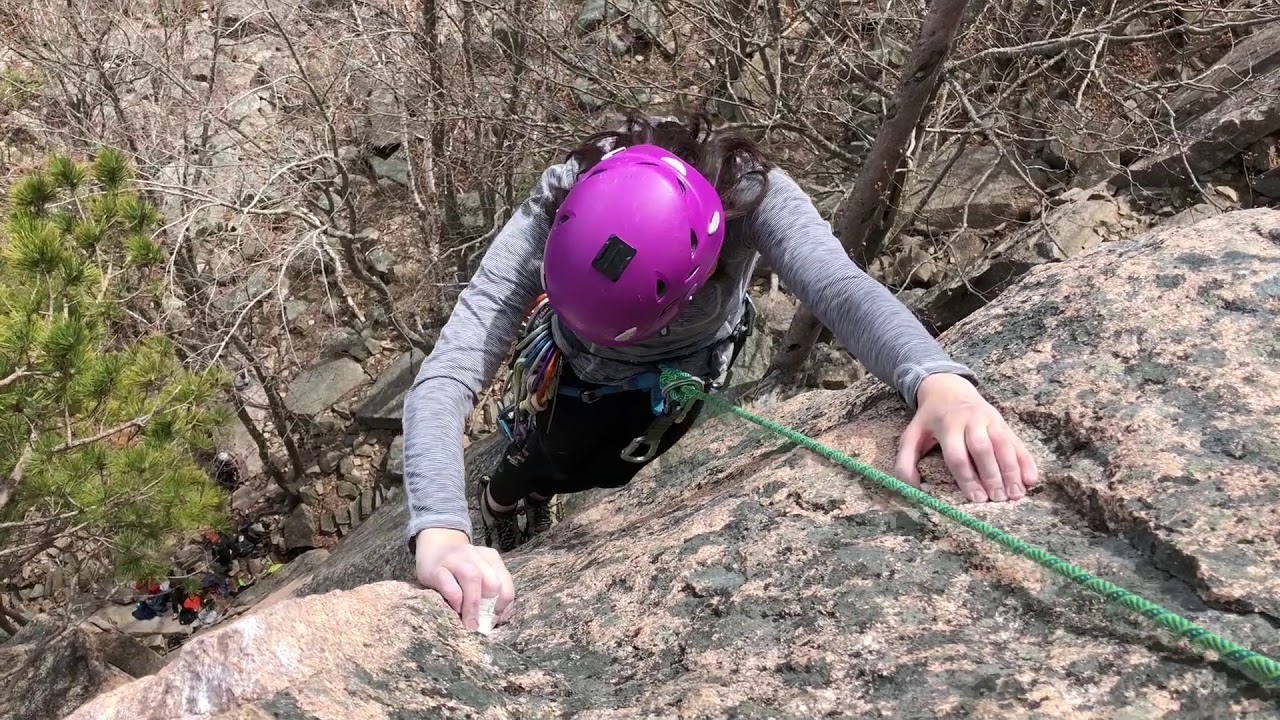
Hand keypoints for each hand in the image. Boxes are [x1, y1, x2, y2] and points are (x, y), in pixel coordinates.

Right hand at [414, 528, 515, 630]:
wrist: (433, 547)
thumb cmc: (459, 570)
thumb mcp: (479, 574)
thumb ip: (490, 591)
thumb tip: (495, 620)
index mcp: (491, 557)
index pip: (506, 583)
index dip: (503, 606)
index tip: (493, 620)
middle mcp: (475, 555)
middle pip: (492, 582)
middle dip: (489, 607)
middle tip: (481, 624)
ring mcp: (455, 559)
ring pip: (473, 579)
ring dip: (473, 606)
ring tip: (470, 624)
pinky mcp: (436, 569)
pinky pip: (450, 586)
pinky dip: (456, 601)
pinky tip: (455, 610)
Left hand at [894, 373, 1038, 501]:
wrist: (948, 387)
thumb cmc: (929, 419)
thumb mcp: (911, 435)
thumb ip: (905, 461)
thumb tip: (910, 487)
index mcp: (947, 425)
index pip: (958, 455)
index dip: (967, 478)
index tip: (976, 498)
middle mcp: (971, 421)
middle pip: (983, 449)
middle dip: (991, 475)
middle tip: (997, 499)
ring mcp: (990, 420)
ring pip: (1003, 445)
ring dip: (1011, 471)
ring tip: (1015, 495)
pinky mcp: (1003, 423)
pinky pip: (1017, 442)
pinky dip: (1026, 461)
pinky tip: (1031, 480)